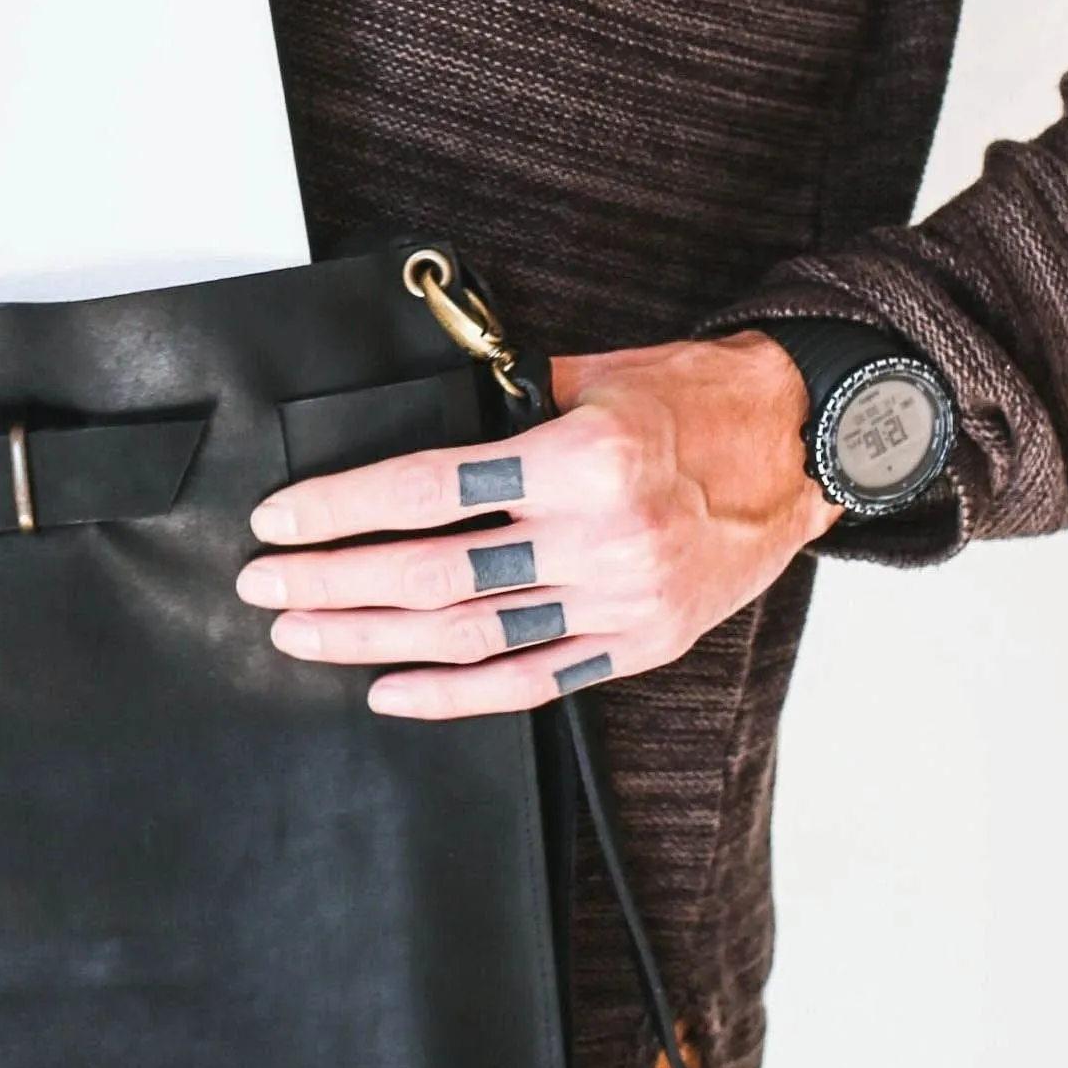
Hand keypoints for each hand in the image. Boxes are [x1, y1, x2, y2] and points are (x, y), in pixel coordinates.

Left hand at [234, 330, 828, 716]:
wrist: (803, 446)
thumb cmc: (695, 399)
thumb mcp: (597, 372)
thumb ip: (505, 402)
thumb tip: (413, 417)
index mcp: (583, 458)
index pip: (430, 487)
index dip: (343, 507)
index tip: (279, 519)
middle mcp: (602, 537)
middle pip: (434, 573)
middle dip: (333, 582)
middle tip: (265, 587)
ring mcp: (622, 600)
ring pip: (469, 635)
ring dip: (372, 640)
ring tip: (304, 635)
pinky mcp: (640, 644)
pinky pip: (530, 680)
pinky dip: (453, 695)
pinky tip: (389, 689)